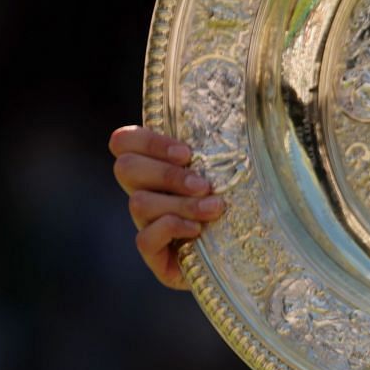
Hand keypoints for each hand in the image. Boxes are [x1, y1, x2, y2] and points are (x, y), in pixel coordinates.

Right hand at [109, 125, 226, 289]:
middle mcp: (145, 193)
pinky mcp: (154, 256)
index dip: (148, 141)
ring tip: (214, 208)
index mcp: (157, 167)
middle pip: (125, 168)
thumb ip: (221, 147)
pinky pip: (145, 238)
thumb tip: (242, 113)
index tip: (187, 153)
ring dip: (181, 203)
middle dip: (167, 174)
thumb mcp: (230, 171)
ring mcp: (146, 225)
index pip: (124, 142)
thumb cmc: (241, 203)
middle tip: (203, 184)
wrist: (245, 255)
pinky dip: (172, 228)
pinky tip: (198, 231)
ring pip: (139, 203)